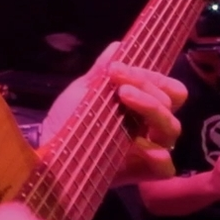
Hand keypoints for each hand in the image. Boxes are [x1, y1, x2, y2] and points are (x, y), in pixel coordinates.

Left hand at [43, 43, 185, 185]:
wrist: (48, 148)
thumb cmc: (69, 118)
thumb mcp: (83, 91)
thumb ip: (102, 71)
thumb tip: (118, 46)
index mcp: (141, 104)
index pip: (168, 89)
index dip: (153, 77)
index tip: (118, 69)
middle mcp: (149, 126)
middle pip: (170, 103)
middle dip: (146, 85)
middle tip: (120, 83)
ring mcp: (147, 150)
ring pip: (171, 129)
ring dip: (152, 107)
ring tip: (125, 96)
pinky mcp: (140, 173)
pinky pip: (164, 168)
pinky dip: (157, 156)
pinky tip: (140, 146)